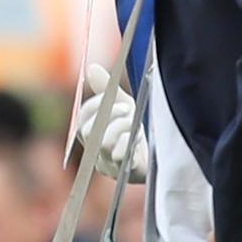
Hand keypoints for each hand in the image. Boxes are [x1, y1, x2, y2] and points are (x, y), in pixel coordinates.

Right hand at [74, 63, 147, 180]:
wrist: (158, 156)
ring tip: (134, 123)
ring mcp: (108, 165)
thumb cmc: (134, 130)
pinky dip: (129, 142)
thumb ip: (107, 89)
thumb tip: (91, 68)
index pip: (82, 120)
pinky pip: (120, 157)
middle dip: (109, 115)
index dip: (95, 106)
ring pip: (105, 144)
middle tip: (126, 108)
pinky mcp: (124, 173)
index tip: (111, 97)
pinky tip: (137, 139)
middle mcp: (95, 152)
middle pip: (90, 132)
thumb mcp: (123, 105)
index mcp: (91, 136)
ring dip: (122, 127)